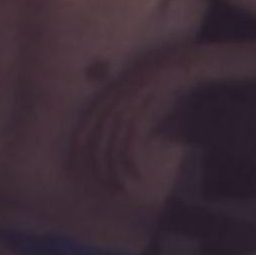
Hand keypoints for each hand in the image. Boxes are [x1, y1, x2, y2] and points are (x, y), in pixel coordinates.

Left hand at [60, 55, 193, 204]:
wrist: (184, 64)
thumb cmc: (166, 84)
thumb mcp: (146, 102)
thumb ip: (140, 122)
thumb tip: (142, 145)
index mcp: (108, 98)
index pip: (83, 128)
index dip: (75, 151)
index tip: (72, 171)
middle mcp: (112, 101)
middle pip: (93, 142)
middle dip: (93, 169)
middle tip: (98, 189)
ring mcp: (126, 106)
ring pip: (111, 148)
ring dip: (115, 173)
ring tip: (122, 190)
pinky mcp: (143, 111)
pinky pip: (130, 144)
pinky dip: (131, 163)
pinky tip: (136, 175)